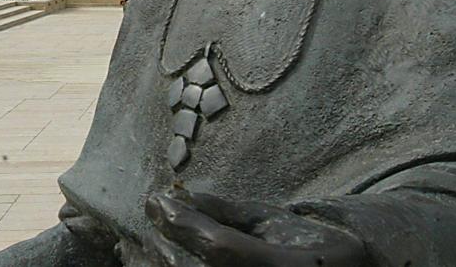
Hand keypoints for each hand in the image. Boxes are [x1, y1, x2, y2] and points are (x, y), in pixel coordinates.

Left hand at [145, 189, 367, 266]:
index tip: (157, 199)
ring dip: (158, 259)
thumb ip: (229, 212)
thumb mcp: (275, 222)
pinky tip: (154, 258)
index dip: (184, 222)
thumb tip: (184, 196)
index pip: (220, 246)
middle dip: (165, 239)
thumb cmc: (310, 247)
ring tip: (145, 239)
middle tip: (152, 212)